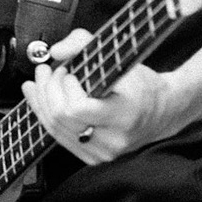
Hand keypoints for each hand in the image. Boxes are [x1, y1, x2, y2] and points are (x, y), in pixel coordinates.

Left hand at [21, 29, 178, 165]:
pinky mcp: (92, 157)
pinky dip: (46, 116)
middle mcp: (112, 140)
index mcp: (123, 115)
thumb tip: (56, 50)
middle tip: (50, 70)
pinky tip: (39, 98)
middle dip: (48, 89)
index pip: (78, 109)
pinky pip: (59, 138)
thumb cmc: (142, 85)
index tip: (68, 71)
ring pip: (55, 130)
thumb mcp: (122, 58)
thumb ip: (85, 44)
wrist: (161, 113)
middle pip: (61, 119)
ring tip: (44, 79)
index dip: (65, 87)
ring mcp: (101, 153)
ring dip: (42, 101)